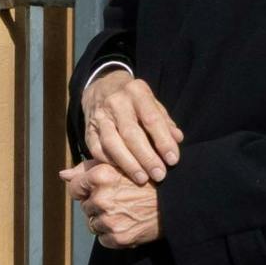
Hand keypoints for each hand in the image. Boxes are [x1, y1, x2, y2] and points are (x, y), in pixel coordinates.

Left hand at [62, 162, 161, 248]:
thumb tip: (63, 174)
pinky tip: (129, 223)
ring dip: (105, 221)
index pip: (75, 188)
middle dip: (98, 205)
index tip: (100, 190)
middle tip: (121, 201)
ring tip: (126, 212)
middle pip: (85, 207)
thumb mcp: (120, 166)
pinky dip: (113, 235)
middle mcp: (102, 199)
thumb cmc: (148, 180)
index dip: (85, 190)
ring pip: (93, 224)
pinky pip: (103, 239)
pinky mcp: (118, 237)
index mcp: (101, 177)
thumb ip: (88, 169)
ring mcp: (110, 220)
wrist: (176, 202)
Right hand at [79, 68, 185, 185]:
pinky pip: (97, 150)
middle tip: (159, 175)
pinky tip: (123, 172)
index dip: (163, 141)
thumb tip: (177, 140)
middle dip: (146, 157)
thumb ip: (164, 121)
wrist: (102, 86)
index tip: (172, 160)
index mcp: (137, 92)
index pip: (152, 119)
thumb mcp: (151, 102)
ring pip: (112, 143)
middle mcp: (116, 102)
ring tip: (142, 178)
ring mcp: (100, 116)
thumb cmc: (134, 100)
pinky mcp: (88, 130)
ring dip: (128, 164)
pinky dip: (111, 163)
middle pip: (131, 134)